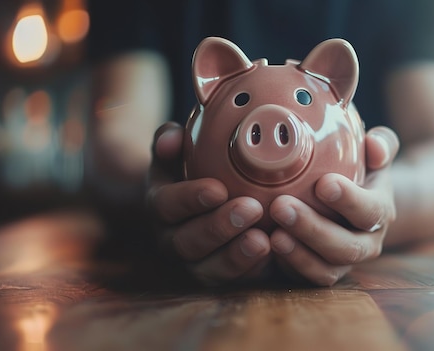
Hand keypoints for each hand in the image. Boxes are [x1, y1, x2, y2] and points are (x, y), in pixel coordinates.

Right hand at [147, 122, 271, 285]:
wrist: (186, 209)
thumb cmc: (185, 174)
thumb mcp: (172, 156)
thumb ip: (169, 142)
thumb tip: (173, 136)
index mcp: (160, 208)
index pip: (167, 205)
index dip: (190, 199)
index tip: (218, 189)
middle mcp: (172, 241)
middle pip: (188, 243)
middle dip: (219, 228)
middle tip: (251, 208)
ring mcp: (194, 263)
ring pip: (209, 269)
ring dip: (236, 257)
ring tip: (263, 240)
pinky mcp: (220, 277)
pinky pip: (233, 282)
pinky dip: (252, 271)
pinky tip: (274, 255)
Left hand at [268, 126, 398, 285]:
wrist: (354, 203)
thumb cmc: (361, 171)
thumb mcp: (374, 155)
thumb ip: (381, 144)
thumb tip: (374, 145)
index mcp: (380, 212)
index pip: (371, 211)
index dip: (349, 200)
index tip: (323, 183)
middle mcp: (367, 243)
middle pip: (347, 247)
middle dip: (313, 229)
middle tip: (281, 206)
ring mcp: (344, 263)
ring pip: (327, 268)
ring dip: (299, 253)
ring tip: (273, 234)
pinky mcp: (322, 273)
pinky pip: (307, 279)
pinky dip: (289, 266)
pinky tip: (267, 247)